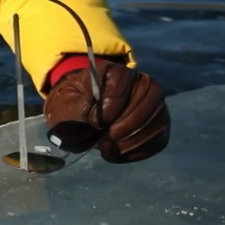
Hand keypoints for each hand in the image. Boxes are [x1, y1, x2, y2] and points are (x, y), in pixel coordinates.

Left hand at [43, 61, 169, 162]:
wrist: (81, 116)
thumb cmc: (73, 106)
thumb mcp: (65, 104)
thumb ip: (78, 108)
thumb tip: (98, 117)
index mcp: (112, 71)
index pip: (122, 81)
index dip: (111, 105)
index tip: (94, 122)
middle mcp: (139, 82)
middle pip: (149, 97)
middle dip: (127, 123)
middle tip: (105, 139)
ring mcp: (152, 103)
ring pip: (158, 119)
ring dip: (133, 139)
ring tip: (107, 148)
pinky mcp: (157, 124)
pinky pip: (159, 138)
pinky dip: (139, 150)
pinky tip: (117, 153)